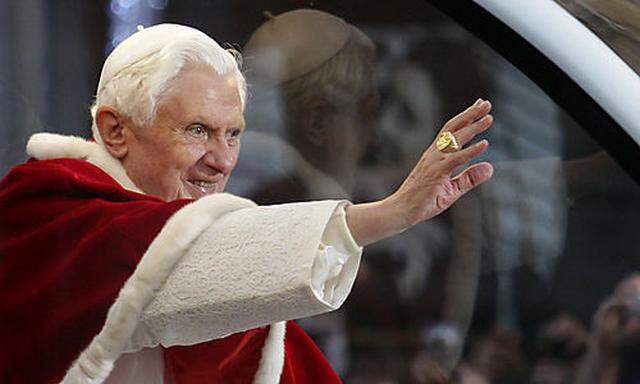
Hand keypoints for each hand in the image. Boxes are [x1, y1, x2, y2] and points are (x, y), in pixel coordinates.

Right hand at [346, 99, 492, 245]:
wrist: (401, 211)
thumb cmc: (422, 201)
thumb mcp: (452, 190)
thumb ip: (470, 178)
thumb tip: (490, 167)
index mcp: (435, 154)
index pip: (451, 131)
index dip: (465, 117)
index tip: (478, 106)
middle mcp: (434, 154)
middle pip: (454, 128)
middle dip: (471, 114)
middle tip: (486, 103)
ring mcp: (434, 162)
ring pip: (455, 139)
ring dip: (473, 126)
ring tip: (489, 117)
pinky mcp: (436, 173)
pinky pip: (456, 159)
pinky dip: (471, 150)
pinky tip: (484, 143)